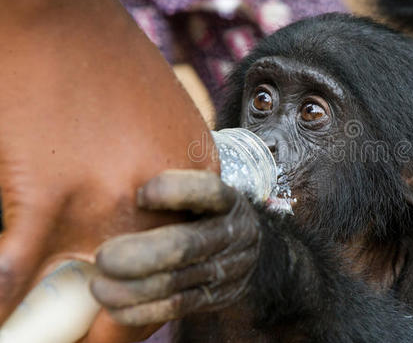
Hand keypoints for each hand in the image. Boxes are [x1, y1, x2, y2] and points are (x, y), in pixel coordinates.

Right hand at [0, 0, 217, 336]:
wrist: (61, 17)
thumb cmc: (116, 66)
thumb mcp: (175, 123)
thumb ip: (180, 183)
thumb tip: (162, 227)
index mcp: (198, 188)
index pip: (186, 275)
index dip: (155, 308)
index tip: (128, 314)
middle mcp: (158, 208)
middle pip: (139, 300)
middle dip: (111, 321)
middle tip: (88, 318)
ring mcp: (102, 207)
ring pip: (81, 302)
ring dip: (58, 327)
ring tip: (41, 331)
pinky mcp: (45, 197)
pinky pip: (14, 277)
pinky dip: (4, 308)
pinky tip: (3, 320)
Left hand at [91, 170, 260, 325]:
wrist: (244, 249)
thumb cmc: (205, 212)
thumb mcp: (203, 192)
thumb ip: (174, 185)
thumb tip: (108, 170)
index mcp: (228, 201)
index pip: (209, 191)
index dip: (176, 191)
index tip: (140, 194)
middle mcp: (233, 235)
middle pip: (187, 245)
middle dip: (141, 254)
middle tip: (103, 256)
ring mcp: (226, 270)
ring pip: (176, 282)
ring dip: (132, 288)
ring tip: (98, 287)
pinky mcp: (214, 297)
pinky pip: (177, 307)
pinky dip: (142, 310)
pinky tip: (113, 308)